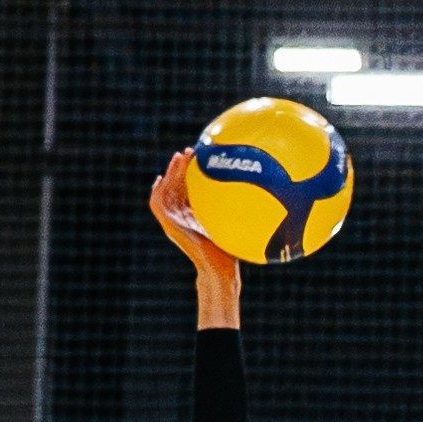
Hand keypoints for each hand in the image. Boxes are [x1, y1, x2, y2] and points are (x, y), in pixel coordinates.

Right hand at [149, 150, 240, 327]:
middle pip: (178, 186)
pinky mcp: (169, 226)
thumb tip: (265, 191)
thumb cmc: (231, 252)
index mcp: (196, 215)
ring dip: (171, 173)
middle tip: (190, 151)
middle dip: (181, 167)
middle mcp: (184, 217)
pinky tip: (161, 178)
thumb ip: (239, 208)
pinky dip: (157, 191)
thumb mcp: (235, 225)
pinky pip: (158, 205)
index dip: (194, 173)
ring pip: (166, 191)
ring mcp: (175, 221)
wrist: (219, 270)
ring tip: (178, 157)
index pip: (191, 190)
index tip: (202, 156)